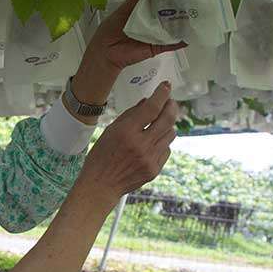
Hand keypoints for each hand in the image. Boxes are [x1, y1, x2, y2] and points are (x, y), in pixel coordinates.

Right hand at [79, 81, 178, 202]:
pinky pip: (166, 149)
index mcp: (126, 132)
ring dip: (168, 125)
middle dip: (171, 107)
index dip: (162, 94)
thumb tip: (148, 101)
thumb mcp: (110, 131)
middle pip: (167, 119)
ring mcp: (150, 158)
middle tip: (170, 102)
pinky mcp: (155, 169)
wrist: (101, 185)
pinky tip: (152, 143)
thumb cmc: (101, 156)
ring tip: (160, 123)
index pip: (151, 108)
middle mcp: (141, 145)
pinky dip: (162, 142)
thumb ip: (130, 115)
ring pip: (170, 134)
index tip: (166, 86)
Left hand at [85, 0, 186, 71]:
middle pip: (170, 13)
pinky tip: (192, 35)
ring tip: (199, 12)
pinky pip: (172, 44)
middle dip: (181, 6)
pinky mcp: (158, 46)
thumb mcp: (126, 7)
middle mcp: (153, 21)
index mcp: (146, 10)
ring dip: (184, 22)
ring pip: (173, 27)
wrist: (105, 51)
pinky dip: (182, 41)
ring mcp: (157, 34)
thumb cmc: (112, 28)